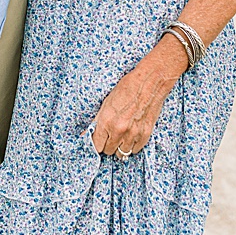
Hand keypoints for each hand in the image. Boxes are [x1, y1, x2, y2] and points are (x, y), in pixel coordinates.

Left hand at [91, 38, 186, 157]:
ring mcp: (133, 133)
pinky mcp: (146, 133)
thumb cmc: (127, 88)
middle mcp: (119, 130)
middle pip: (109, 151)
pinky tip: (132, 135)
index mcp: (106, 122)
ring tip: (122, 136)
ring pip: (122, 153)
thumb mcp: (106, 102)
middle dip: (108, 144)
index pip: (96, 146)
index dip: (97, 143)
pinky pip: (136, 149)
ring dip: (121, 146)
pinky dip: (133, 145)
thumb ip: (96, 121)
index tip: (100, 139)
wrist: (150, 81)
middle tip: (111, 135)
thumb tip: (85, 134)